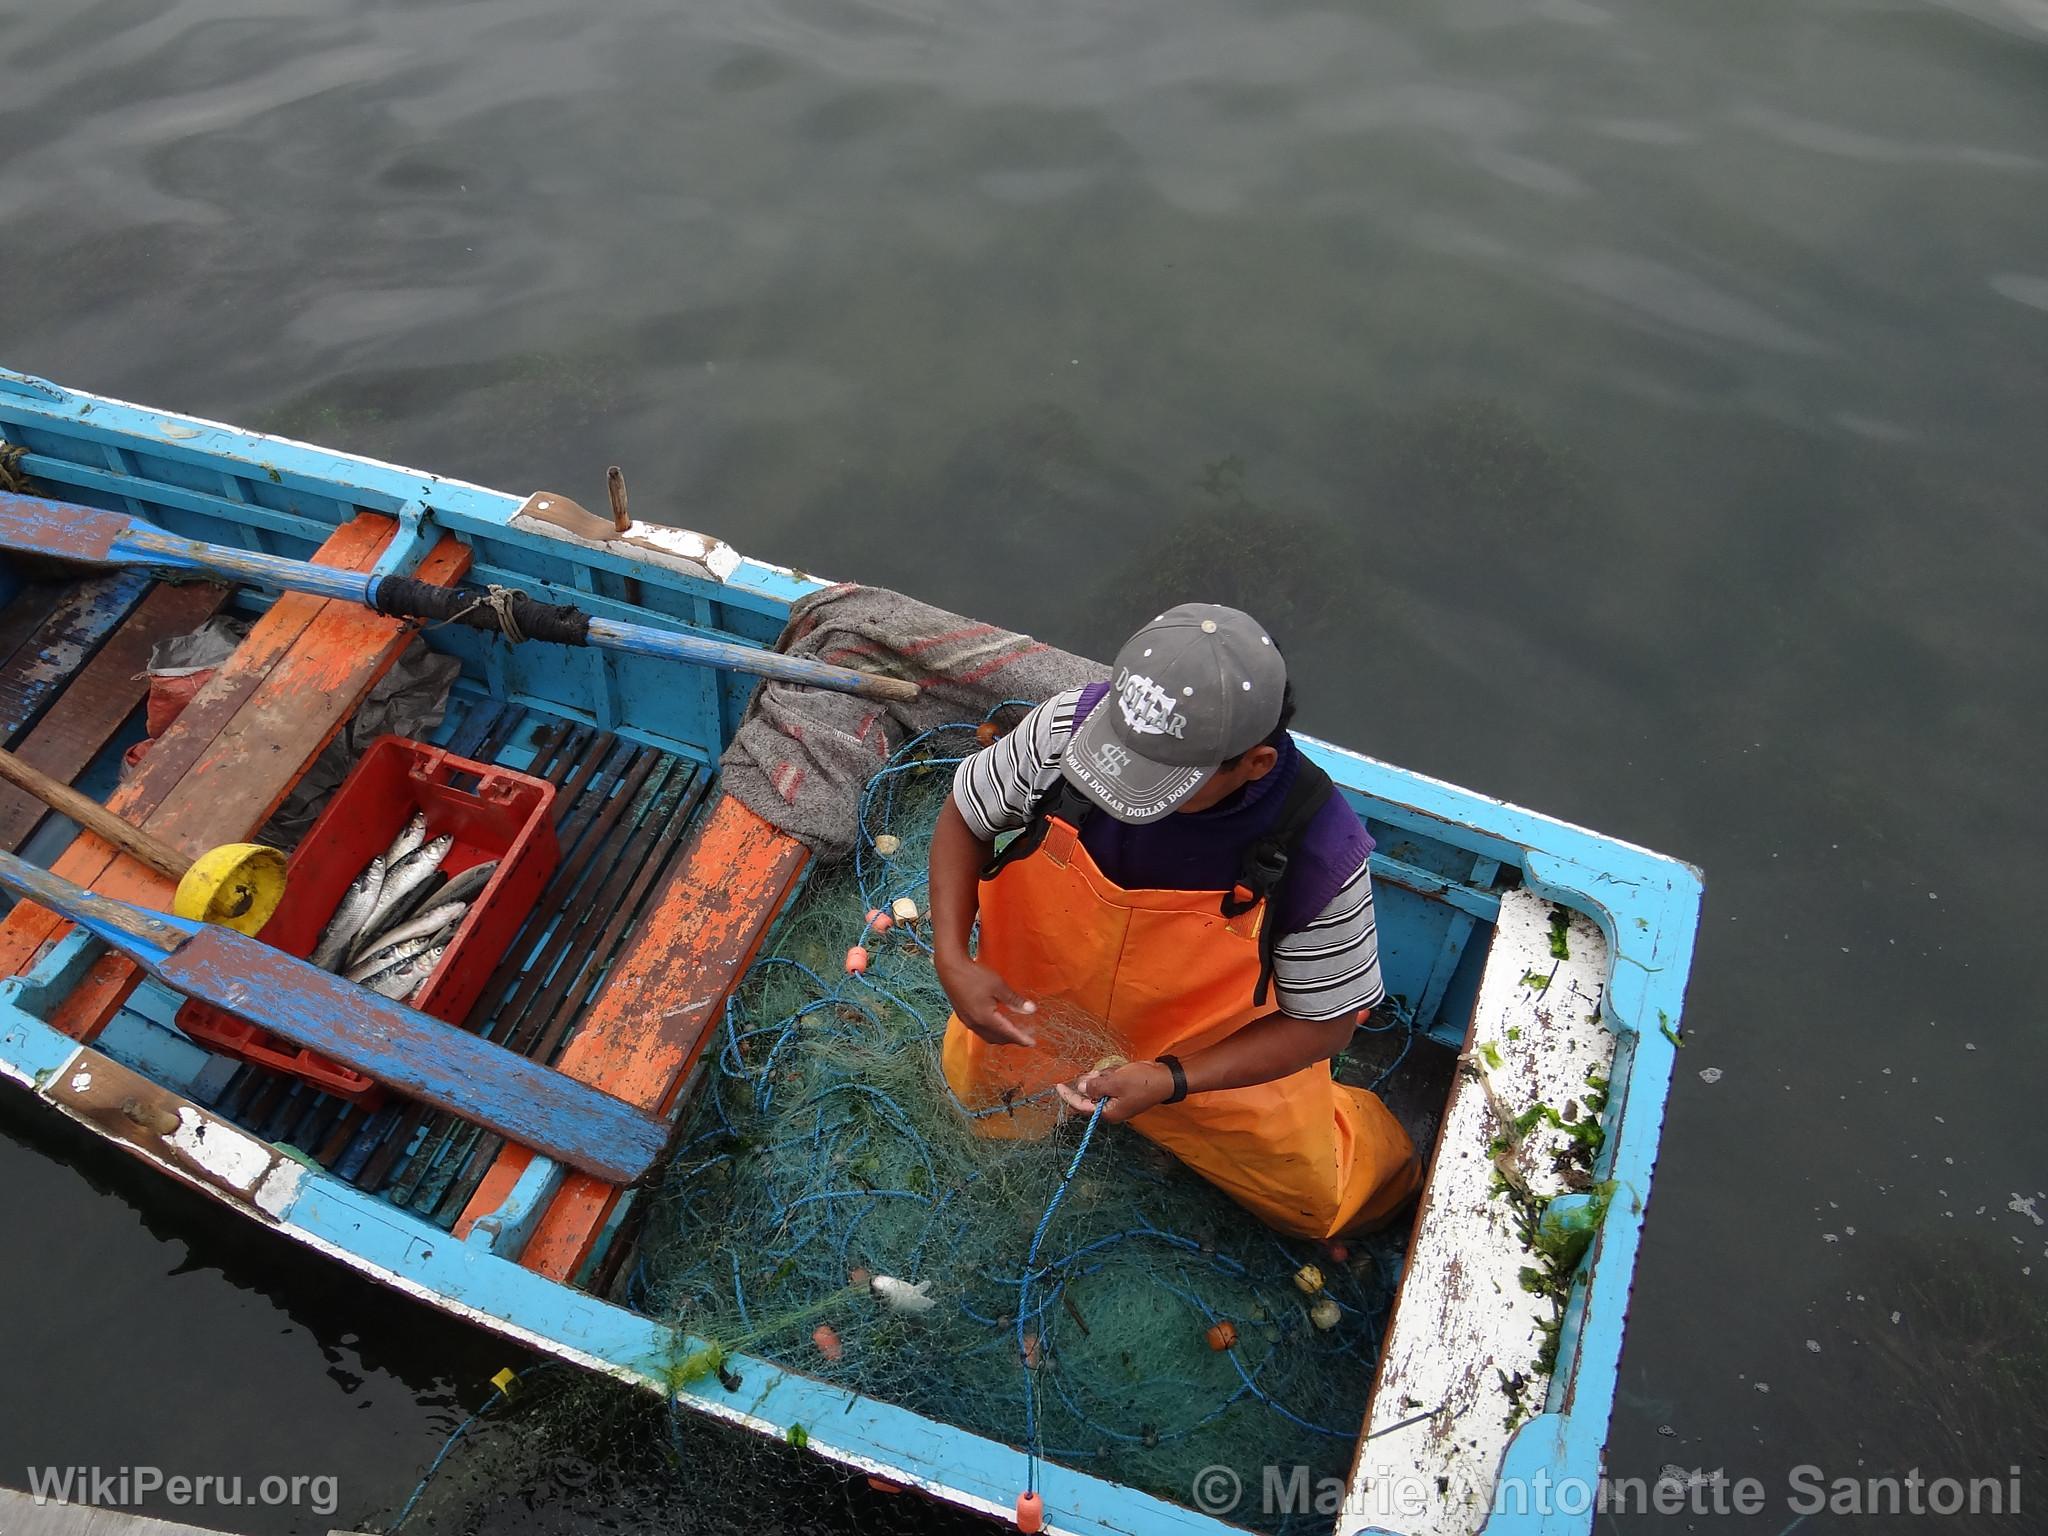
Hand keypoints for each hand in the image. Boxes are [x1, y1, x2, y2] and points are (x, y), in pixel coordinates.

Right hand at [936, 953, 1037, 1045]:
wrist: (950, 968)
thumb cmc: (975, 976)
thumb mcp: (998, 986)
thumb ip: (1014, 1000)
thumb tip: (1032, 1010)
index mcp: (986, 1018)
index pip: (1008, 1033)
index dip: (1021, 1039)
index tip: (1032, 1043)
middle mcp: (976, 1024)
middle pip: (997, 1038)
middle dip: (1012, 1040)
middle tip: (1025, 1036)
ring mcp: (968, 1021)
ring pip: (988, 1036)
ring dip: (1001, 1037)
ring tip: (1012, 1032)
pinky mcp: (963, 1017)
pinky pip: (980, 1031)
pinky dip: (992, 1032)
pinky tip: (996, 1024)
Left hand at [1056, 1060, 1175, 1123]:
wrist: (1164, 1077)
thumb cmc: (1141, 1082)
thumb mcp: (1115, 1082)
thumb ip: (1095, 1086)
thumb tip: (1081, 1087)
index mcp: (1108, 1112)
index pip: (1082, 1106)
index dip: (1069, 1095)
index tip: (1058, 1085)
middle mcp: (1110, 1108)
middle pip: (1090, 1094)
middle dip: (1094, 1081)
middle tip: (1102, 1073)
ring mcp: (1117, 1099)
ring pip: (1100, 1085)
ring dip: (1105, 1075)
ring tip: (1118, 1072)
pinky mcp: (1123, 1090)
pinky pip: (1110, 1081)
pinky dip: (1113, 1074)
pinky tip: (1122, 1070)